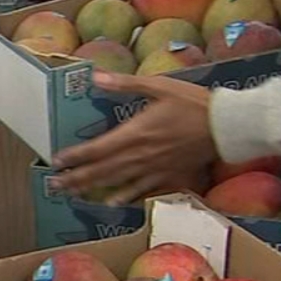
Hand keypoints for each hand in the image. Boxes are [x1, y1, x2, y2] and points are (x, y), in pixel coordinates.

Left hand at [51, 71, 218, 204]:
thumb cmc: (193, 103)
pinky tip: (112, 202)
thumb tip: (95, 77)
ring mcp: (154, 169)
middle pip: (101, 170)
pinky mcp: (169, 175)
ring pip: (117, 182)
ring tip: (72, 193)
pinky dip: (126, 196)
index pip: (97, 149)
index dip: (75, 156)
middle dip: (76, 177)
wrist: (226, 126)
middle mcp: (140, 155)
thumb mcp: (159, 86)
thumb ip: (126, 84)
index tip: (56, 161)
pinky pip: (142, 189)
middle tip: (54, 184)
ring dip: (93, 188)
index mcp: (135, 133)